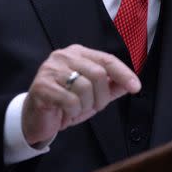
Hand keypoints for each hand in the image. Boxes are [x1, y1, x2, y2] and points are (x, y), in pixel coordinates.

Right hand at [21, 44, 140, 145]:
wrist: (35, 118)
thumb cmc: (65, 103)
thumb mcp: (93, 95)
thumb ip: (111, 87)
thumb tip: (130, 83)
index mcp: (78, 53)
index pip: (106, 59)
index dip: (123, 73)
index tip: (135, 87)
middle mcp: (63, 56)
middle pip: (98, 73)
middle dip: (102, 96)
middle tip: (95, 106)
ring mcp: (51, 70)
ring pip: (84, 87)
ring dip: (86, 105)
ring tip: (77, 109)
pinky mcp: (42, 86)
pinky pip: (70, 100)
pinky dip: (73, 111)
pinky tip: (66, 112)